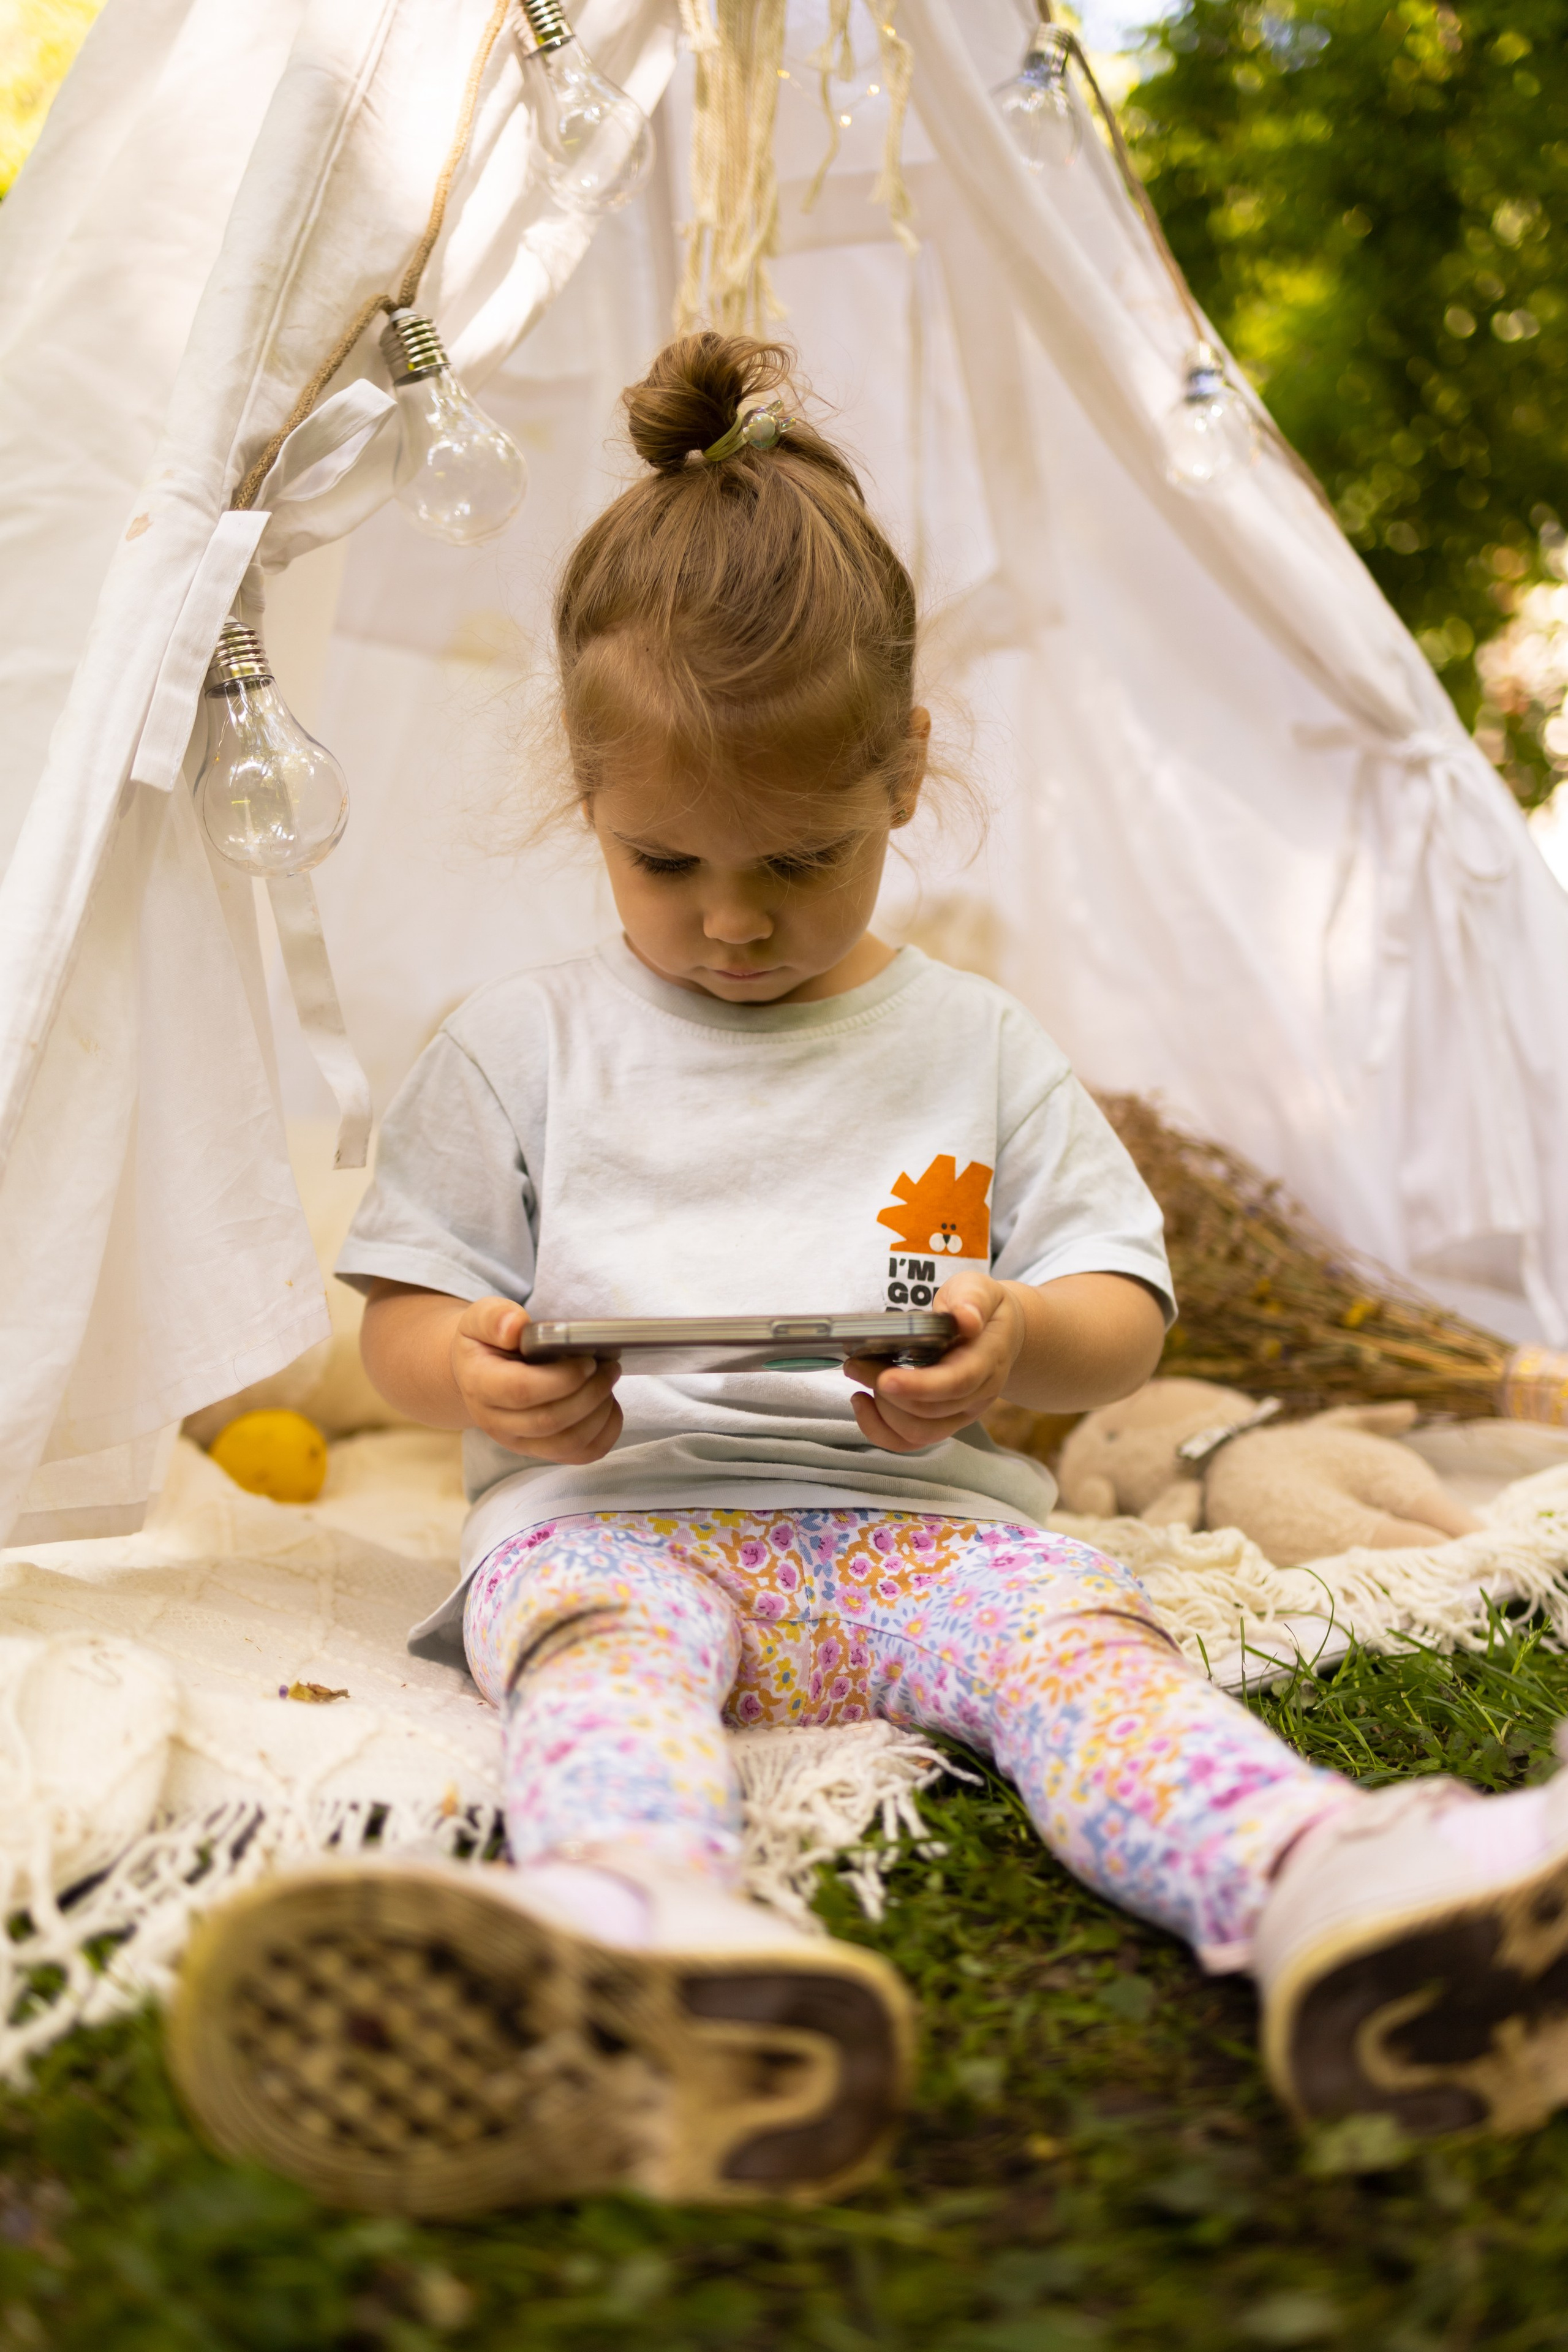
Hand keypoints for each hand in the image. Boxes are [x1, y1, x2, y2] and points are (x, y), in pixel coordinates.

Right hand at [450, 1297, 621, 1464]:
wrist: (477, 1373)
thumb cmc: (486, 1343)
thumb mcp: (479, 1318)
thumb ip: (494, 1318)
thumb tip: (515, 1327)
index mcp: (480, 1386)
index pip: (522, 1392)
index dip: (562, 1378)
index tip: (587, 1359)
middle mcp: (496, 1423)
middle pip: (549, 1421)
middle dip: (590, 1393)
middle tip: (609, 1367)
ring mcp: (519, 1442)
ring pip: (568, 1443)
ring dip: (600, 1413)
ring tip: (609, 1382)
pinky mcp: (541, 1451)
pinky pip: (581, 1454)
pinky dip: (606, 1432)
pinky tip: (609, 1405)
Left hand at [843, 1272, 1024, 1453]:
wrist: (1000, 1333)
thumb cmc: (981, 1308)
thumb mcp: (980, 1289)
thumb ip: (973, 1299)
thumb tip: (967, 1318)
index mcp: (987, 1360)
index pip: (956, 1382)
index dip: (919, 1386)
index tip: (884, 1379)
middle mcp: (977, 1395)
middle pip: (929, 1410)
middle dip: (885, 1391)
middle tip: (856, 1362)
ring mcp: (961, 1413)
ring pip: (919, 1432)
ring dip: (881, 1411)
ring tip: (860, 1376)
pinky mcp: (943, 1423)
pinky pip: (911, 1442)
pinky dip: (880, 1429)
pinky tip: (864, 1402)